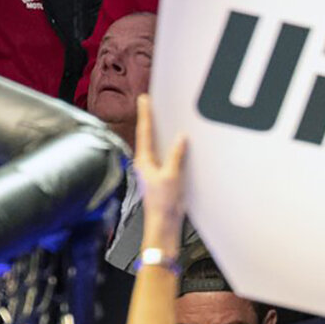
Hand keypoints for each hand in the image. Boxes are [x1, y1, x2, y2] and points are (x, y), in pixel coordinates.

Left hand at [132, 94, 187, 231]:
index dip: (145, 114)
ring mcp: (153, 171)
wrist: (163, 224)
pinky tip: (175, 146)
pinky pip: (165, 158)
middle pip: (148, 137)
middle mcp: (146, 164)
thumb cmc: (163, 204)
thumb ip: (176, 156)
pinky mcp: (162, 178)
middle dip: (150, 120)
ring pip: (156, 147)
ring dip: (159, 134)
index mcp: (144, 161)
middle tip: (150, 104)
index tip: (144, 100)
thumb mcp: (171, 176)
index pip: (145, 132)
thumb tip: (180, 139)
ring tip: (161, 120)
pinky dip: (169, 148)